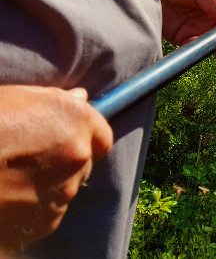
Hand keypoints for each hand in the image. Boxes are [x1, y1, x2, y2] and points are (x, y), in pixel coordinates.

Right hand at [0, 85, 112, 252]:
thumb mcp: (13, 97)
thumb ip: (53, 99)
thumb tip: (80, 97)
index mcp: (76, 120)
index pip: (101, 135)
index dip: (83, 137)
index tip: (65, 139)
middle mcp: (78, 156)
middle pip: (84, 163)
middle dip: (64, 161)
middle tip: (28, 160)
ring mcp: (64, 192)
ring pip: (65, 189)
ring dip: (47, 185)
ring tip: (10, 179)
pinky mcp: (46, 222)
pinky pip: (48, 213)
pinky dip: (32, 208)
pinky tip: (6, 198)